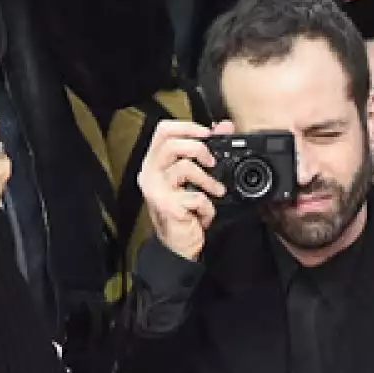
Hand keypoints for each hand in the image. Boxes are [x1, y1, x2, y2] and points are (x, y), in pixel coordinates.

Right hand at [138, 119, 233, 260]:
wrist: (178, 246)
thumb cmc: (185, 211)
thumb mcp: (194, 178)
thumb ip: (204, 151)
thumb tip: (223, 127)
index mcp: (154, 163)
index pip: (163, 131)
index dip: (187, 127)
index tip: (208, 133)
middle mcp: (150, 174)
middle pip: (172, 144)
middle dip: (199, 149)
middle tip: (212, 162)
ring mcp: (157, 191)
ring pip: (184, 167)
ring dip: (208, 179)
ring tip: (217, 191)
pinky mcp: (168, 207)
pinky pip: (195, 197)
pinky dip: (207, 206)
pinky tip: (204, 213)